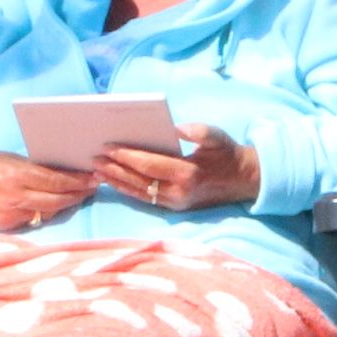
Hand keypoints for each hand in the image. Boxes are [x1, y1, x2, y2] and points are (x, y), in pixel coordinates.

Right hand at [0, 150, 95, 232]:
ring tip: (79, 195)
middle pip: (58, 200)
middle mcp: (15, 197)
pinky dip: (44, 212)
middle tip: (94, 186)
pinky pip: (33, 220)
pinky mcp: (5, 226)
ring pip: (48, 212)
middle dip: (79, 194)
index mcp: (15, 174)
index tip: (94, 177)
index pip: (56, 180)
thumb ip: (30, 168)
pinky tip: (53, 205)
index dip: (78, 180)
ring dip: (65, 204)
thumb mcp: (5, 159)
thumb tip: (58, 173)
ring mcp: (10, 215)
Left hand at [99, 124, 258, 212]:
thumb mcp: (217, 137)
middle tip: (94, 158)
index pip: (149, 165)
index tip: (108, 147)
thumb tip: (176, 128)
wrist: (242, 180)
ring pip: (138, 192)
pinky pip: (144, 199)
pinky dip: (127, 190)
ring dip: (116, 182)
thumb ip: (198, 132)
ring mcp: (175, 203)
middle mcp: (178, 192)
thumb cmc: (227, 153)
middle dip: (115, 169)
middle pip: (139, 180)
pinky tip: (113, 182)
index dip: (127, 156)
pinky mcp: (173, 208)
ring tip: (97, 170)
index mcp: (187, 174)